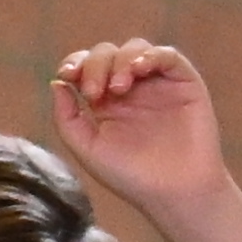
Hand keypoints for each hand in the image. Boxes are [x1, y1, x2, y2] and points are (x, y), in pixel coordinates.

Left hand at [51, 38, 228, 222]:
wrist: (174, 193)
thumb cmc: (130, 176)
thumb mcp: (88, 149)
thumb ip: (67, 118)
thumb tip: (56, 82)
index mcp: (104, 102)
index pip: (85, 68)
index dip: (75, 63)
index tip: (68, 74)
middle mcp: (130, 88)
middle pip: (107, 54)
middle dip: (96, 65)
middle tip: (96, 93)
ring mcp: (157, 83)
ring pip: (135, 48)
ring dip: (121, 60)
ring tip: (118, 87)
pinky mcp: (184, 83)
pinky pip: (168, 56)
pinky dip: (152, 56)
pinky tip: (140, 70)